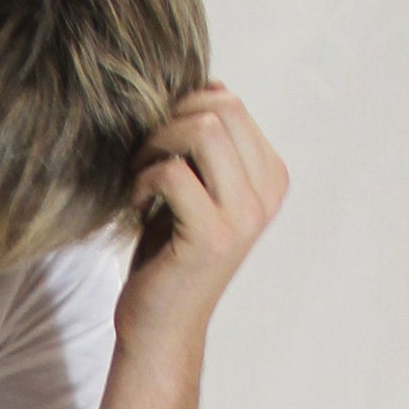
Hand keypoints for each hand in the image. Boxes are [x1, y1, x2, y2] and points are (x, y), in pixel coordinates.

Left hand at [116, 83, 289, 356]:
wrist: (160, 324)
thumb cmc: (169, 253)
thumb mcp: (196, 187)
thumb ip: (208, 143)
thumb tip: (209, 84)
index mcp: (270, 177)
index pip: (230, 103)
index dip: (183, 109)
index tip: (159, 145)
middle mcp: (267, 195)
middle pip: (221, 109)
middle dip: (169, 120)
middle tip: (144, 156)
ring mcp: (244, 217)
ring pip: (202, 131)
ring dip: (156, 145)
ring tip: (141, 175)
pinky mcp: (212, 237)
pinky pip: (172, 173)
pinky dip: (143, 180)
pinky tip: (138, 203)